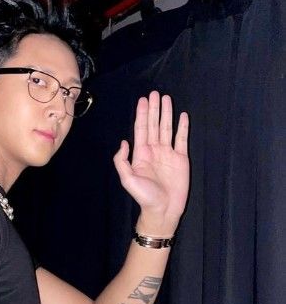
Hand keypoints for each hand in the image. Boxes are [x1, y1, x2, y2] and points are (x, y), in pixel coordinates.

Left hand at [113, 91, 189, 236]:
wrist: (163, 209)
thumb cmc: (144, 196)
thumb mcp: (128, 179)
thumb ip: (122, 161)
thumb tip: (123, 142)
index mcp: (141, 154)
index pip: (141, 129)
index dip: (142, 114)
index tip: (143, 100)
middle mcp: (154, 151)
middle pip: (154, 125)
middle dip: (154, 109)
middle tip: (155, 93)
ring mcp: (168, 154)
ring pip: (167, 128)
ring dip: (167, 113)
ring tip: (166, 99)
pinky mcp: (181, 158)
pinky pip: (182, 139)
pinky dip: (182, 127)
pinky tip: (182, 116)